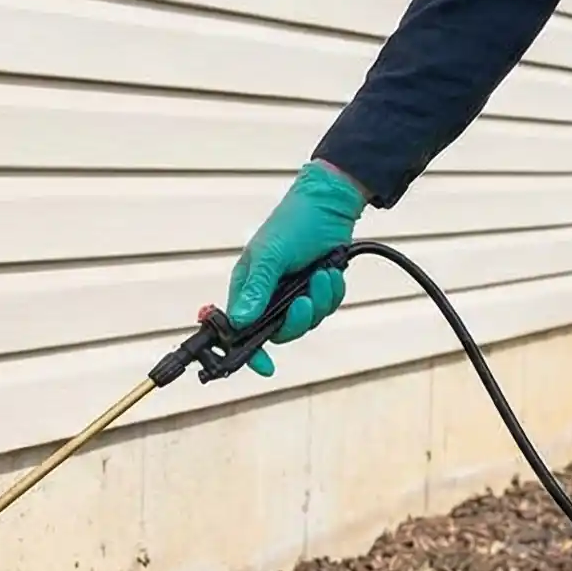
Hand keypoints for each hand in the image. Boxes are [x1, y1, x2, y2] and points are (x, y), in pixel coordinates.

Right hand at [223, 161, 365, 375]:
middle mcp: (268, 295)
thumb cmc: (292, 222)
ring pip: (307, 322)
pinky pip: (325, 308)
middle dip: (297, 320)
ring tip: (322, 275)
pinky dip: (331, 293)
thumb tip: (240, 322)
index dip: (250, 352)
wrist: (329, 204)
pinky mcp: (316, 290)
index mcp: (248, 287)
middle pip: (280, 332)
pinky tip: (330, 273)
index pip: (241, 330)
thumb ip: (257, 289)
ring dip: (319, 301)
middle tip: (304, 301)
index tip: (264, 366)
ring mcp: (293, 294)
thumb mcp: (270, 254)